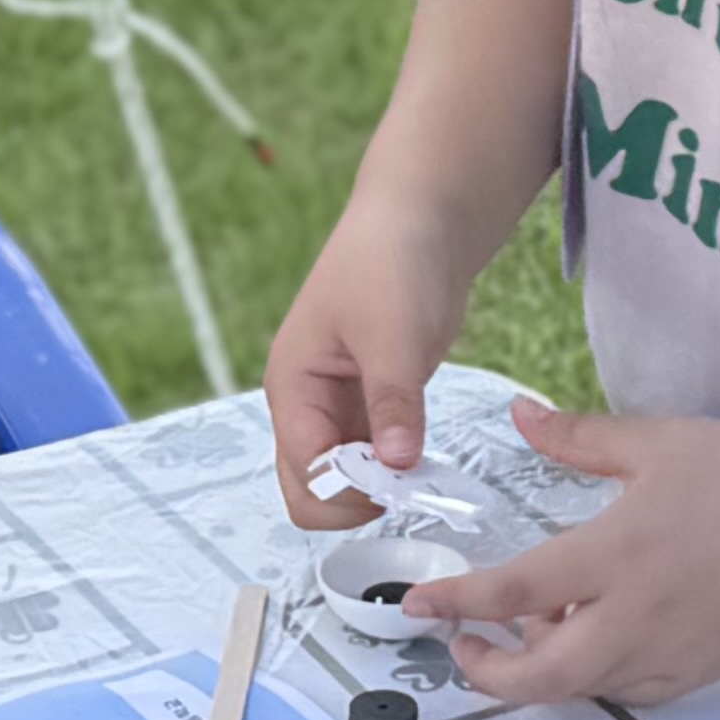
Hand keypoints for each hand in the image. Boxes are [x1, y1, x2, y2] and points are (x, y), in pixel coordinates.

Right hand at [266, 202, 469, 524]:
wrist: (421, 219)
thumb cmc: (390, 260)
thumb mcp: (393, 332)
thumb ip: (393, 401)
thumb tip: (398, 464)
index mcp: (292, 387)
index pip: (305, 472)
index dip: (350, 491)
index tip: (402, 479)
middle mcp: (307, 405)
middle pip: (312, 489)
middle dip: (357, 500)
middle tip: (413, 486)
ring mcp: (339, 407)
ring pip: (344, 480)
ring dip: (381, 489)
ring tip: (426, 474)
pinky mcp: (372, 404)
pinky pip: (374, 459)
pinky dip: (396, 469)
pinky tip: (427, 460)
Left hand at [397, 398, 719, 703]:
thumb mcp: (658, 443)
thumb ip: (578, 437)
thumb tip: (520, 414)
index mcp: (619, 554)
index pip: (517, 591)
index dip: (459, 605)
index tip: (418, 609)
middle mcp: (640, 618)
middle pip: (542, 678)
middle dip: (489, 672)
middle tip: (467, 645)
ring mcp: (673, 653)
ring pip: (585, 690)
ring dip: (545, 669)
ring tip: (538, 623)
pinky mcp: (703, 672)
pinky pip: (630, 692)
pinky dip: (597, 675)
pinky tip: (595, 635)